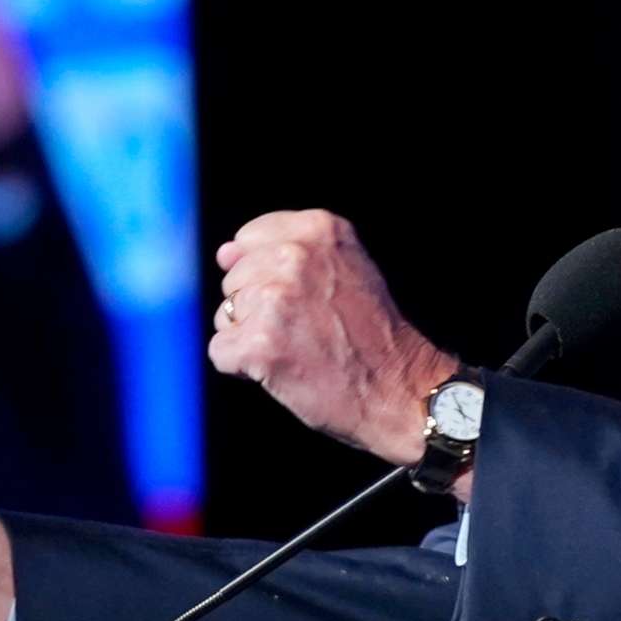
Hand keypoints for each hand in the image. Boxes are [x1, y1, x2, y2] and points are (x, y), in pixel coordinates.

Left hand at [209, 210, 458, 464]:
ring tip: (297, 348)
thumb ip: (284, 251)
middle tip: (305, 328)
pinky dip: (244, 369)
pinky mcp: (259, 344)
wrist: (400, 389)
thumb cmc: (373, 335)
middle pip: (234, 278)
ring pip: (225, 315)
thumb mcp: (346, 268)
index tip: (300, 296)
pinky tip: (283, 369)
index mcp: (318, 230)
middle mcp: (295, 257)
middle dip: (258, 307)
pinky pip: (221, 352)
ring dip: (251, 337)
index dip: (266, 274)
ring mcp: (275, 300)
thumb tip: (223, 252)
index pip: (249, 239)